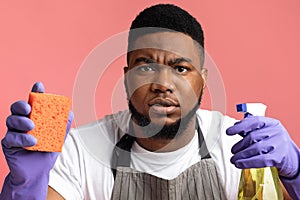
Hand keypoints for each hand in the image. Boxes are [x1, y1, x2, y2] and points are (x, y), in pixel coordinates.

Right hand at [0, 82, 72, 199]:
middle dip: (22, 105)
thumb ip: (63, 127)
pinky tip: (31, 141)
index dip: (35, 92)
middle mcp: (21, 123)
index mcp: (33, 118)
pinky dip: (21, 138)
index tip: (39, 85)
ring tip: (32, 126)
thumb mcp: (58, 139)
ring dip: (21, 121)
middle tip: (30, 108)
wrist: (37, 173)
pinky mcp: (8, 144)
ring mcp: (13, 132)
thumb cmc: (46, 153)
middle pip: (17, 108)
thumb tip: (70, 113)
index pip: (32, 102)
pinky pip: (11, 138)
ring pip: (11, 120)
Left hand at [226, 116, 298, 177]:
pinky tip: (239, 164)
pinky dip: (247, 162)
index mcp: (271, 123)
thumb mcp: (265, 132)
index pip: (254, 121)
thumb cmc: (273, 143)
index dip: (240, 126)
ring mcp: (279, 145)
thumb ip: (251, 129)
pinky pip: (260, 160)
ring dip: (241, 155)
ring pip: (255, 149)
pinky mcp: (278, 158)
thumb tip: (235, 126)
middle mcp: (276, 132)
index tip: (228, 132)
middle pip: (253, 137)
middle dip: (239, 145)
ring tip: (233, 159)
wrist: (291, 157)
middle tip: (232, 150)